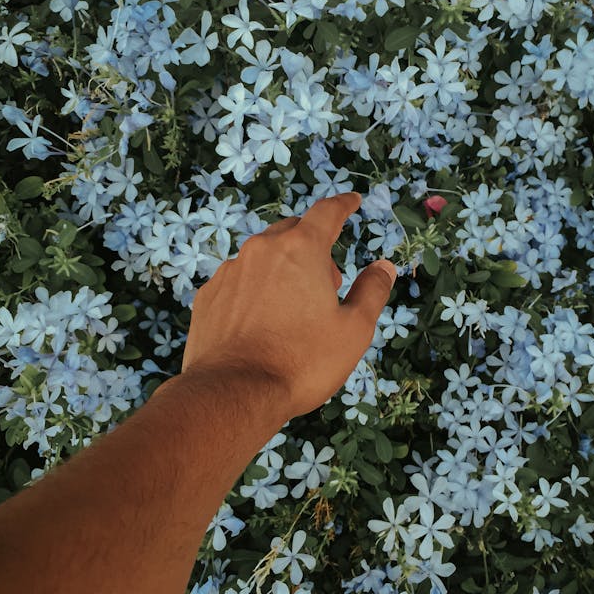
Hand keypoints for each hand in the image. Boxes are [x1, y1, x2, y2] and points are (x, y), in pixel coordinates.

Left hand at [179, 191, 396, 420]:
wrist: (234, 393)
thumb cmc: (302, 361)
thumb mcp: (353, 330)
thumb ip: (372, 291)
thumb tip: (384, 267)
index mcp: (301, 249)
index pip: (327, 212)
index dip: (344, 204)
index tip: (352, 201)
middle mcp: (261, 250)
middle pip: (293, 232)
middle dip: (314, 248)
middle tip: (327, 285)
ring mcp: (230, 271)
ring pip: (263, 256)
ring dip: (283, 269)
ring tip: (294, 309)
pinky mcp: (209, 296)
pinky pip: (239, 280)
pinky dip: (255, 290)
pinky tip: (262, 322)